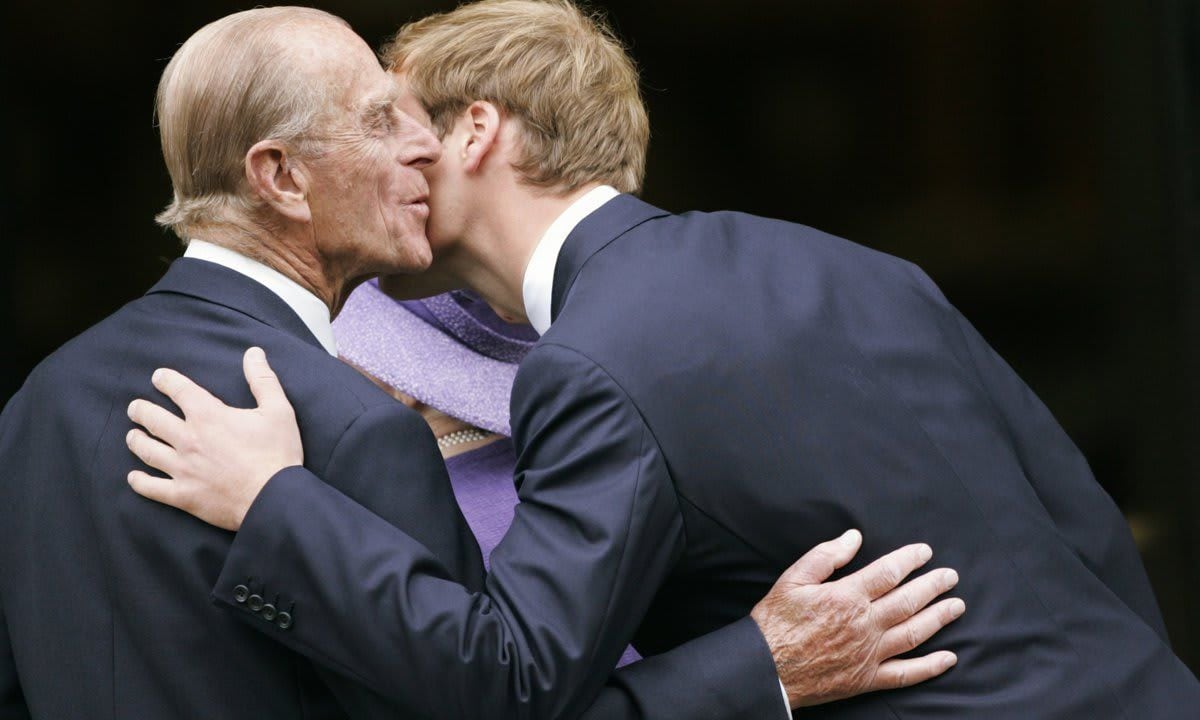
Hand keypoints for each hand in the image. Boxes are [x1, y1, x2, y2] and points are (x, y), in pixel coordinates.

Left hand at [125, 347, 302, 530]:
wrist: (274, 498)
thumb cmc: (278, 454)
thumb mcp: (278, 410)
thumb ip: (262, 379)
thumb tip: (254, 352)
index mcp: (209, 416)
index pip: (178, 390)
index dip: (165, 380)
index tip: (158, 376)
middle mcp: (188, 439)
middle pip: (152, 419)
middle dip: (140, 410)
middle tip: (135, 407)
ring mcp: (182, 468)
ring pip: (147, 450)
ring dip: (136, 440)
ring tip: (133, 436)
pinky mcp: (183, 495)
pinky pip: (151, 487)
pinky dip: (139, 482)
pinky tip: (134, 477)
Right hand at [751, 529, 963, 707]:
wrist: (766, 668)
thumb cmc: (776, 622)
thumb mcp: (793, 579)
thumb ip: (825, 556)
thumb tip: (853, 537)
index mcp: (846, 597)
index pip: (888, 573)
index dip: (910, 560)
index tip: (926, 552)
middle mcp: (864, 624)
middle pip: (909, 601)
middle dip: (934, 586)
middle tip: (951, 576)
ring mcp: (869, 654)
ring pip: (914, 633)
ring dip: (939, 618)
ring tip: (957, 606)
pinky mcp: (867, 679)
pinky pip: (906, 674)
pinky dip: (930, 667)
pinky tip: (949, 658)